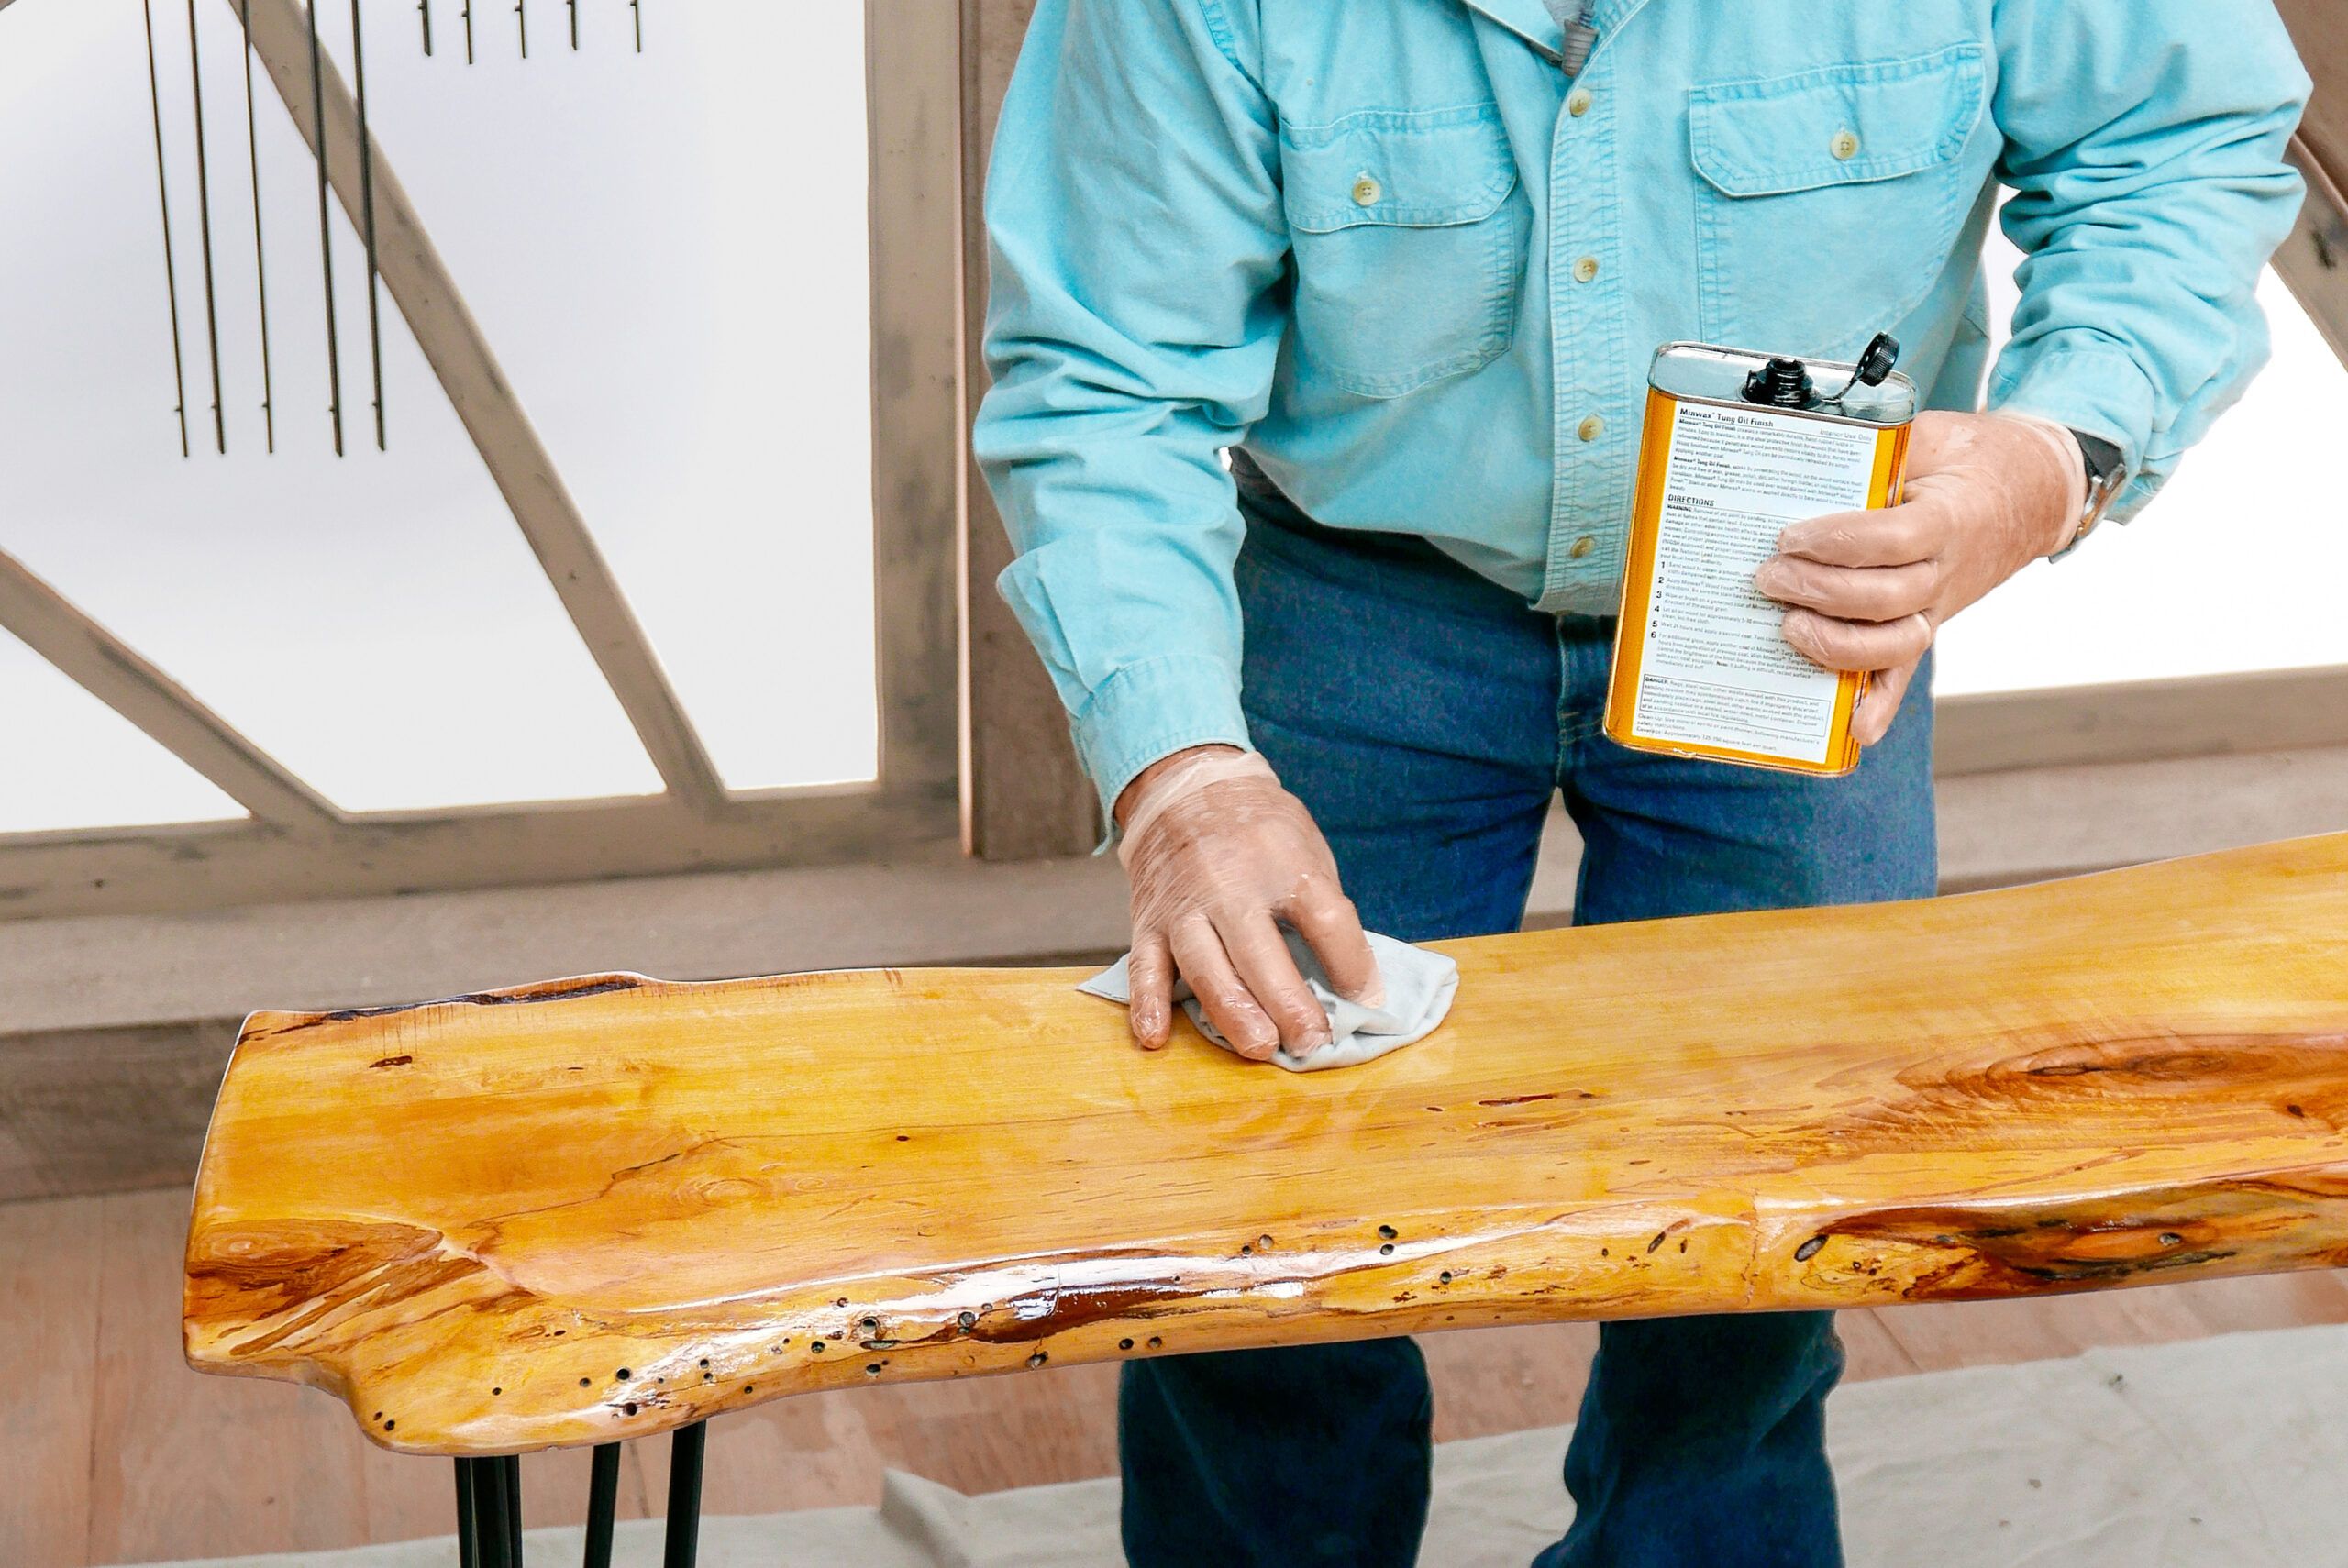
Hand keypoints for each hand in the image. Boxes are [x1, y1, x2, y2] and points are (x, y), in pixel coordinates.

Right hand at [1114, 745, 1380, 1058]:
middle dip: (1290, 1004)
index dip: (1350, 964)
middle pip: (1261, 951)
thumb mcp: (1308, 852)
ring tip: (1261, 1048)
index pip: (1324, 917)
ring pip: (1205, 965)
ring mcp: (1185, 904)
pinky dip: (1148, 1004)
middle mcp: (1230, 882)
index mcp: (1283, 860)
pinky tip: (1157, 1038)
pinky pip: (1144, 966)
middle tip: (1312, 1043)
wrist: (1188, 787)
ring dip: (1233, 1013)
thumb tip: (1360, 988)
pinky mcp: (1148, 920)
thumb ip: (1328, 915)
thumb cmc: (1261, 833)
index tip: (1366, 999)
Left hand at [1753, 411, 2086, 744]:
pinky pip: (1906, 674)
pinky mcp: (1929, 627)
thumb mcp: (1931, 435)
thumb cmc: (1971, 458)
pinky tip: (1853, 729)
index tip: (1791, 536)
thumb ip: (1881, 448)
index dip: (1839, 542)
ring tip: (1786, 626)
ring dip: (1835, 646)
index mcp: (1949, 518)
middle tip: (1769, 577)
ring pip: (1893, 644)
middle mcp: (1947, 572)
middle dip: (1818, 592)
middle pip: (1884, 598)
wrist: (2034, 489)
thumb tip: (1814, 450)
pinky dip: (1881, 705)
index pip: (1893, 539)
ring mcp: (1940, 608)